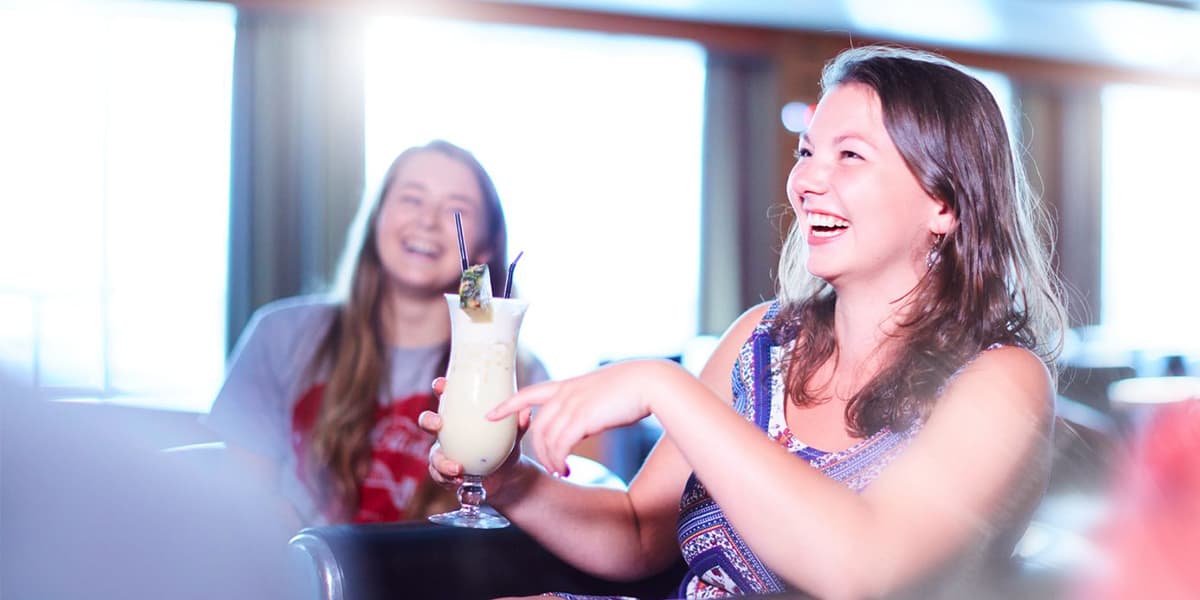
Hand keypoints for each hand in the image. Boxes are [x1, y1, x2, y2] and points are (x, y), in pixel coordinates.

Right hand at [418, 377, 531, 497]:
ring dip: (441, 461)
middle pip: (428, 422)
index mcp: (461, 416)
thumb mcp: (514, 433)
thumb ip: (519, 424)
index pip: (446, 398)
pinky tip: (458, 480)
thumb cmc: (506, 444)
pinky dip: (446, 478)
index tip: (441, 385)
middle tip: (438, 424)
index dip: (440, 388)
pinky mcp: (446, 473)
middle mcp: (448, 433)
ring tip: (457, 468)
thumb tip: (525, 412)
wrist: (507, 474)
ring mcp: (445, 453)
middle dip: (428, 420)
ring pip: (433, 454)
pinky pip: (438, 475)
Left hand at [489, 360, 667, 475]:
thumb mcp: (601, 393)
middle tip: (552, 466)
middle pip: (537, 426)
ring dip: (551, 460)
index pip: (528, 392)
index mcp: (568, 385)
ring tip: (560, 471)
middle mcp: (565, 394)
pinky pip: (560, 446)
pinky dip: (559, 460)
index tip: (490, 414)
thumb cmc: (632, 388)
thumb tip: (583, 423)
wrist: (649, 382)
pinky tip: (566, 469)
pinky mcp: (582, 418)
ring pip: (546, 439)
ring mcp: (572, 405)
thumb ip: (585, 405)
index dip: (508, 404)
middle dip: (539, 450)